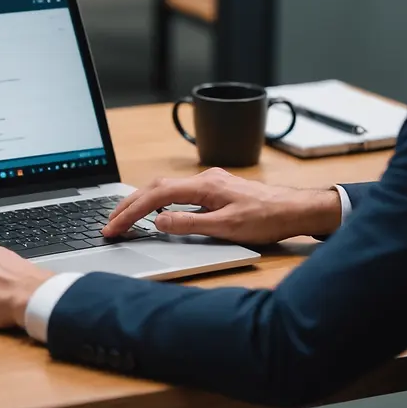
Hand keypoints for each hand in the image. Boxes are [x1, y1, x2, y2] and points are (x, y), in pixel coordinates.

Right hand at [102, 168, 341, 244]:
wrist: (297, 210)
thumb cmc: (267, 220)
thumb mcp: (226, 228)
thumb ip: (189, 224)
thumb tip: (158, 222)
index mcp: (203, 186)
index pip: (155, 197)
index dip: (131, 213)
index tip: (114, 228)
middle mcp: (204, 179)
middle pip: (154, 188)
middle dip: (128, 205)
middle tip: (109, 223)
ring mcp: (209, 182)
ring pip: (165, 187)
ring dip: (141, 202)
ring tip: (124, 218)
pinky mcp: (215, 190)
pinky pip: (178, 191)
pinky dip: (158, 201)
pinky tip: (156, 212)